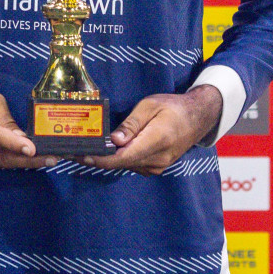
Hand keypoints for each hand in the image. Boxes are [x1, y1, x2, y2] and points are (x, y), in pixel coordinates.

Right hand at [0, 71, 57, 171]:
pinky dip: (13, 161)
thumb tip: (24, 140)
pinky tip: (28, 158)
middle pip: (0, 156)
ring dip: (24, 162)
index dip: (13, 144)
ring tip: (47, 158)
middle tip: (52, 158)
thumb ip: (5, 120)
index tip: (33, 149)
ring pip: (0, 163)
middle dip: (28, 159)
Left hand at [76, 85, 222, 176]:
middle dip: (97, 158)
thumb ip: (131, 124)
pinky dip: (120, 158)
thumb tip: (114, 140)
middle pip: (120, 163)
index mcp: (156, 141)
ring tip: (88, 147)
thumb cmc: (173, 107)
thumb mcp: (150, 106)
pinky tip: (110, 148)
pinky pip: (133, 164)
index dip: (99, 159)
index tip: (81, 155)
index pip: (122, 157)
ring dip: (108, 158)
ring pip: (126, 165)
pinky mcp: (156, 167)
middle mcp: (157, 159)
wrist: (198, 118)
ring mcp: (158, 166)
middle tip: (74, 150)